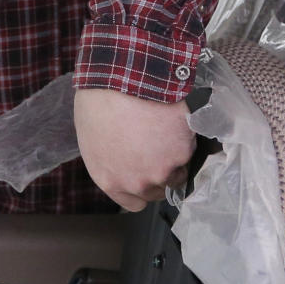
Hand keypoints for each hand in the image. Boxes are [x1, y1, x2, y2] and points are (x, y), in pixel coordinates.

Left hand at [74, 88, 194, 210]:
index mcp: (112, 182)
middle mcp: (139, 183)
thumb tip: (124, 163)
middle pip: (160, 189)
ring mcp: (163, 170)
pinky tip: (172, 119)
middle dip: (161, 172)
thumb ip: (112, 163)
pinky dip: (185, 135)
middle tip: (159, 147)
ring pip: (179, 171)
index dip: (143, 187)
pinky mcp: (182, 152)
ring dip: (176, 155)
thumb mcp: (94, 143)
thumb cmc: (98, 105)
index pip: (135, 202)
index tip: (146, 173)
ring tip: (164, 130)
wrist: (118, 81)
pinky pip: (190, 148)